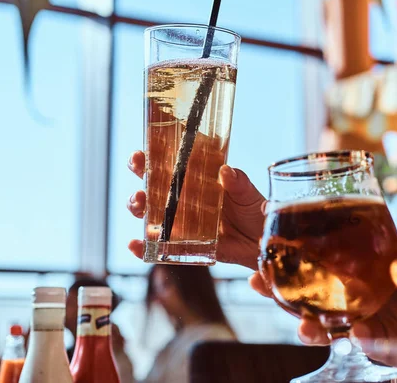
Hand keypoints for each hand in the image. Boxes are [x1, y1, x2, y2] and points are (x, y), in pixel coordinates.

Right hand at [126, 151, 264, 268]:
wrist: (261, 242)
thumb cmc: (253, 210)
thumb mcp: (247, 192)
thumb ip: (238, 182)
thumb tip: (225, 170)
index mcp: (197, 179)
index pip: (171, 161)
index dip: (154, 153)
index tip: (145, 149)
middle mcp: (184, 198)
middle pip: (153, 182)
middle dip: (140, 172)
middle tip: (137, 165)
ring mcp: (180, 221)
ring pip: (150, 211)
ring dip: (138, 205)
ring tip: (140, 203)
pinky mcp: (182, 244)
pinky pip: (158, 245)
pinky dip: (142, 246)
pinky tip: (135, 244)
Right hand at [249, 257, 396, 343]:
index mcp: (363, 269)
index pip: (322, 261)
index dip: (293, 256)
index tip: (268, 247)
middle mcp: (356, 294)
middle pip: (311, 292)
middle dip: (281, 290)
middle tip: (257, 283)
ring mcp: (364, 320)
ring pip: (324, 322)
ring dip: (307, 324)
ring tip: (302, 326)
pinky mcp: (377, 344)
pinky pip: (356, 342)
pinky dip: (351, 339)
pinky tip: (354, 336)